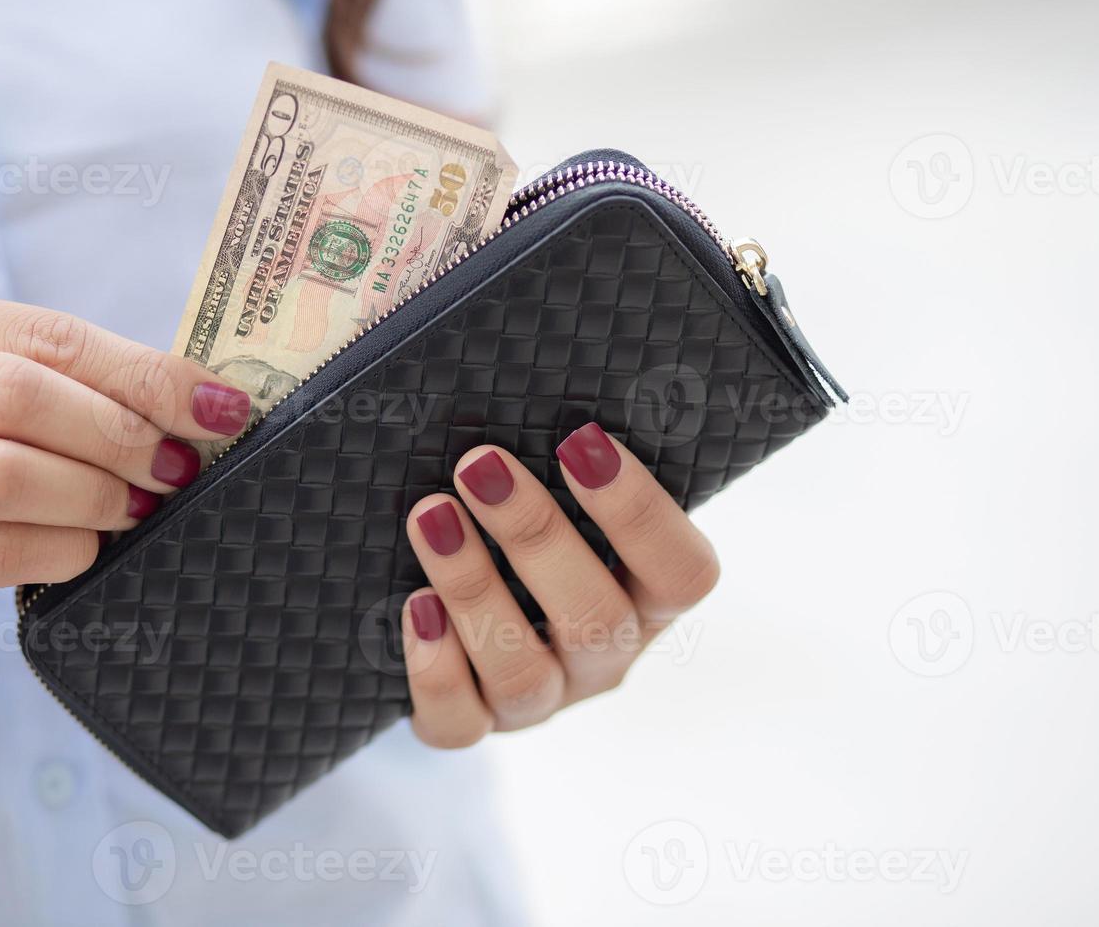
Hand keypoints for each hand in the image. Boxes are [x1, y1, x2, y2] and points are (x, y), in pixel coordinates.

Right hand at [0, 289, 251, 661]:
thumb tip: (200, 401)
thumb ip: (62, 383)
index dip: (146, 373)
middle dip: (122, 435)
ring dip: (97, 496)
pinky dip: (63, 550)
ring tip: (137, 509)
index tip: (220, 407)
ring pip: (5, 474)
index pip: (46, 335)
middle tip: (176, 469)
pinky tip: (85, 549)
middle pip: (22, 395)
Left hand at [401, 423, 719, 746]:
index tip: (581, 441)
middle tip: (479, 465)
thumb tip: (538, 372)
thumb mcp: (554, 488)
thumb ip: (561, 452)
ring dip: (475, 588)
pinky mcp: (474, 725)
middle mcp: (605, 657)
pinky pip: (459, 724)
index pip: (683, 573)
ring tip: (430, 517)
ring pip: (525, 672)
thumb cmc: (514, 517)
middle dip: (536, 535)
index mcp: (646, 596)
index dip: (640, 513)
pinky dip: (435, 668)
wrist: (449, 607)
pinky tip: (415, 606)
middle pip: (598, 619)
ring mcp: (543, 700)